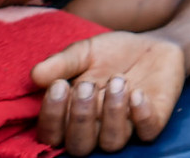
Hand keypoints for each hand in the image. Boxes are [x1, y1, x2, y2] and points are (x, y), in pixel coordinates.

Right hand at [32, 32, 183, 154]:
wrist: (152, 44)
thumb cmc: (112, 53)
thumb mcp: (85, 51)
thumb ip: (62, 63)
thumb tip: (36, 74)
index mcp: (72, 116)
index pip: (52, 134)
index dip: (52, 116)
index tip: (59, 85)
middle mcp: (97, 128)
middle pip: (80, 146)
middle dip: (80, 117)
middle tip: (87, 85)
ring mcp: (126, 126)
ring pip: (112, 142)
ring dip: (111, 113)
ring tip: (117, 81)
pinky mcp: (154, 119)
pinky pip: (147, 131)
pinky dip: (141, 114)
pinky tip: (137, 92)